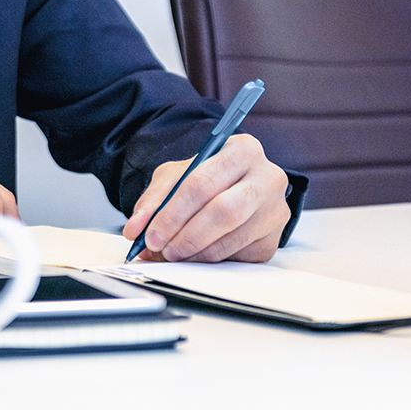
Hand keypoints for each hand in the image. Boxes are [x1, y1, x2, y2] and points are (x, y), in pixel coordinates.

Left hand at [120, 134, 288, 262]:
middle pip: (224, 212)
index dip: (174, 213)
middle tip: (162, 249)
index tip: (151, 234)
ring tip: (172, 253)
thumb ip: (153, 199)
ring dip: (195, 252)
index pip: (204, 183)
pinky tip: (195, 254)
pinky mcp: (273, 239)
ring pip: (232, 239)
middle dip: (186, 236)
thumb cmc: (206, 177)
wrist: (231, 186)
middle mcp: (267, 177)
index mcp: (242, 150)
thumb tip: (135, 229)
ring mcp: (275, 210)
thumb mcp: (175, 176)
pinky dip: (211, 259)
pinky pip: (239, 256)